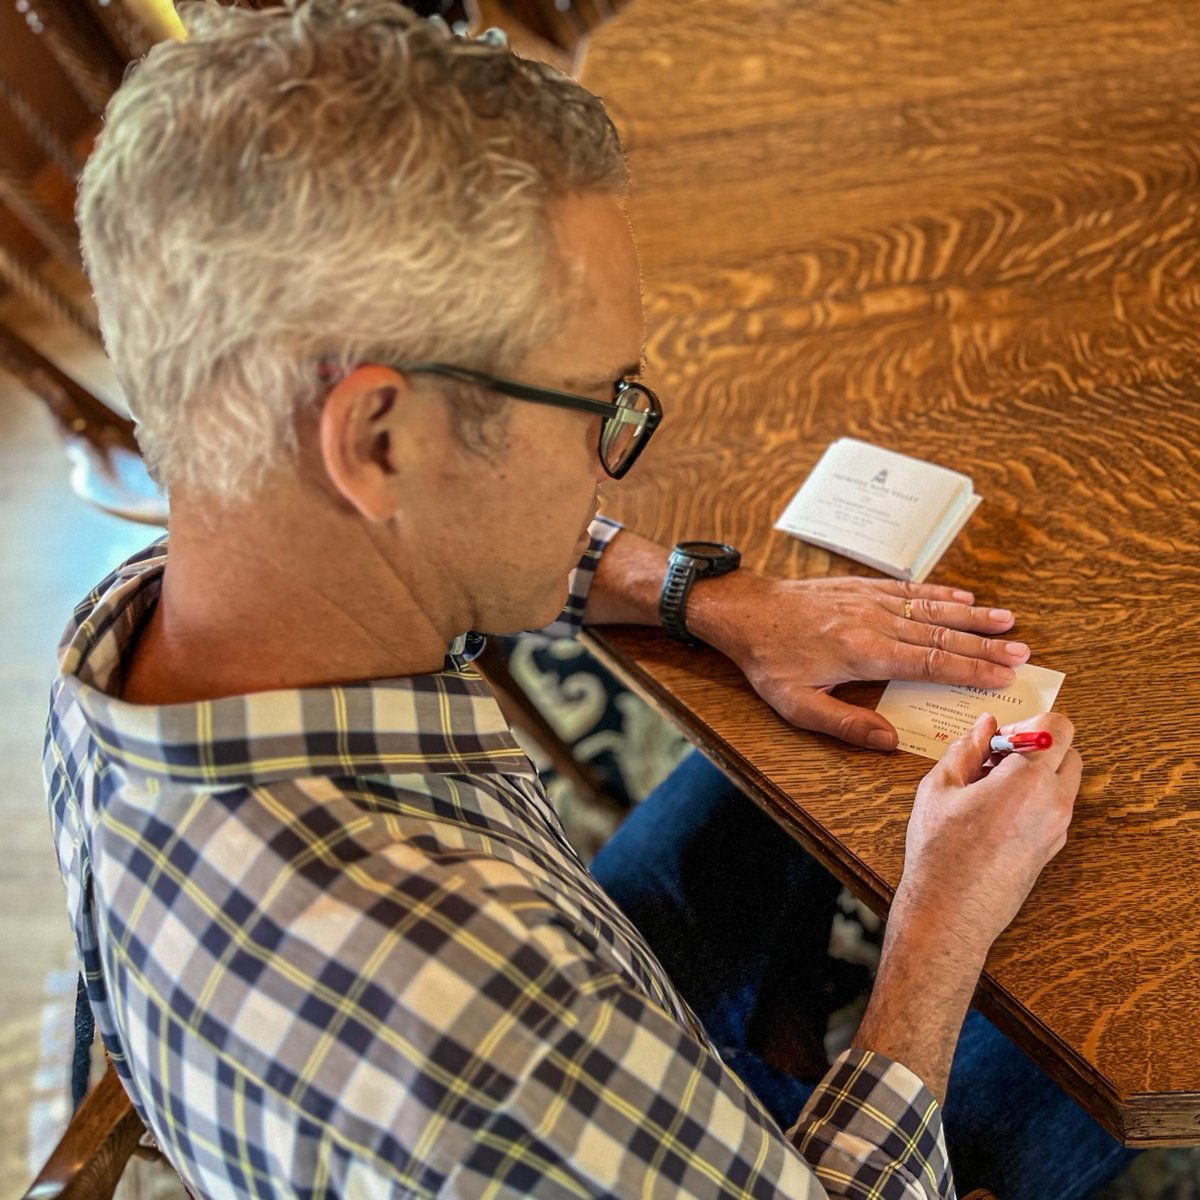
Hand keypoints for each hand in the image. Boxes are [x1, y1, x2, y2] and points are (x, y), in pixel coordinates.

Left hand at [690, 572, 1030, 748]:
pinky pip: (909, 589)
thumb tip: (890, 742)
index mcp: (863, 653)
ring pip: (931, 609)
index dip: (970, 670)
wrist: (746, 611)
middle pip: (941, 635)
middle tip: (1024, 653)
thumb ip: (845, 725)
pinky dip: (939, 593)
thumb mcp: (797, 705)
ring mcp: (869, 600)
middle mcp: (874, 622)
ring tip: (1009, 622)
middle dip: (985, 646)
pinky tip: (963, 597)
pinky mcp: (862, 586)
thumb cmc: (770, 661)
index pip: (929, 663)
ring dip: (972, 616)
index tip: (1004, 676)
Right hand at [899, 711, 1079, 951]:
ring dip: (1037, 771)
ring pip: (1064, 781)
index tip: (1000, 736)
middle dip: (1038, 745)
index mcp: (1029, 780)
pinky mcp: (1052, 848)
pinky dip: (1036, 797)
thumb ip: (966, 749)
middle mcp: (1054, 803)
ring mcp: (1058, 829)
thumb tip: (984, 726)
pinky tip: (995, 809)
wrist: (951, 912)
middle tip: (997, 756)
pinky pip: (1055, 807)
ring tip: (991, 784)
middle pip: (1069, 752)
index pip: (1059, 727)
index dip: (1029, 723)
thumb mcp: (940, 787)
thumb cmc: (940, 851)